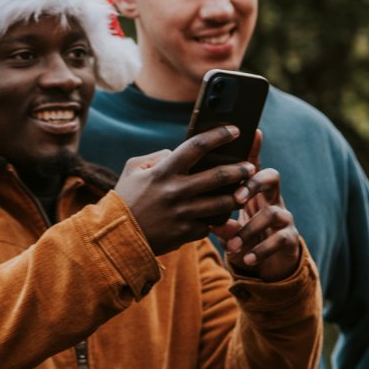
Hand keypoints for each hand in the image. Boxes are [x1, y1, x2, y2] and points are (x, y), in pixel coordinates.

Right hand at [114, 126, 253, 254]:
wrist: (118, 238)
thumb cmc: (126, 199)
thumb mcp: (133, 170)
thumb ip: (157, 157)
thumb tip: (177, 152)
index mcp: (163, 172)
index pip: (196, 146)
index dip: (218, 136)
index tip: (235, 131)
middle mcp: (175, 191)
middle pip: (218, 176)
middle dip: (240, 169)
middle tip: (250, 166)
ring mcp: (183, 213)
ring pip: (223, 203)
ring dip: (238, 196)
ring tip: (244, 192)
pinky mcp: (187, 232)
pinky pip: (211, 224)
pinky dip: (218, 220)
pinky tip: (225, 217)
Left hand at [211, 133, 302, 280]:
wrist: (269, 265)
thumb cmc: (246, 237)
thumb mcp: (231, 225)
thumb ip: (221, 220)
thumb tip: (212, 220)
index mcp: (256, 192)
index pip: (254, 166)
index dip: (255, 149)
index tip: (253, 132)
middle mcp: (273, 199)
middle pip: (272, 177)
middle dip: (254, 184)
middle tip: (236, 198)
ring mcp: (284, 218)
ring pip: (272, 213)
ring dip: (249, 229)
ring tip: (232, 245)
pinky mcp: (290, 238)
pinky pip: (278, 240)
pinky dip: (260, 250)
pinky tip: (246, 259)